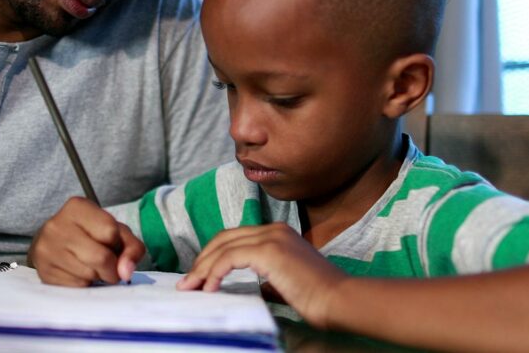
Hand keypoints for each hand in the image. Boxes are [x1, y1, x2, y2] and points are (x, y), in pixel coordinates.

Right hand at [28, 197, 145, 286]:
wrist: (54, 243)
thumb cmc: (91, 235)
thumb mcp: (117, 232)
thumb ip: (132, 248)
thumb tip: (126, 272)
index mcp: (77, 207)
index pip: (110, 231)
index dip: (117, 244)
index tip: (112, 245)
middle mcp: (57, 225)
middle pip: (101, 257)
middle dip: (112, 268)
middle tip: (109, 266)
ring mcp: (46, 249)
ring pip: (89, 275)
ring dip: (98, 277)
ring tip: (91, 266)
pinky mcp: (43, 271)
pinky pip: (76, 287)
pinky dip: (84, 284)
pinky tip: (79, 273)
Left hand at [176, 223, 345, 327]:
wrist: (340, 299)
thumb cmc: (318, 297)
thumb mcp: (286, 281)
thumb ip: (266, 277)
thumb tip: (244, 286)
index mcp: (278, 233)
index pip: (235, 238)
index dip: (212, 256)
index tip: (199, 277)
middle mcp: (273, 229)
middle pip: (224, 238)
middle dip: (202, 260)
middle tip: (188, 282)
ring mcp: (271, 237)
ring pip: (222, 247)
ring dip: (202, 268)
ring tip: (191, 287)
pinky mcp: (269, 251)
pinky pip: (229, 258)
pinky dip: (214, 272)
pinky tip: (209, 288)